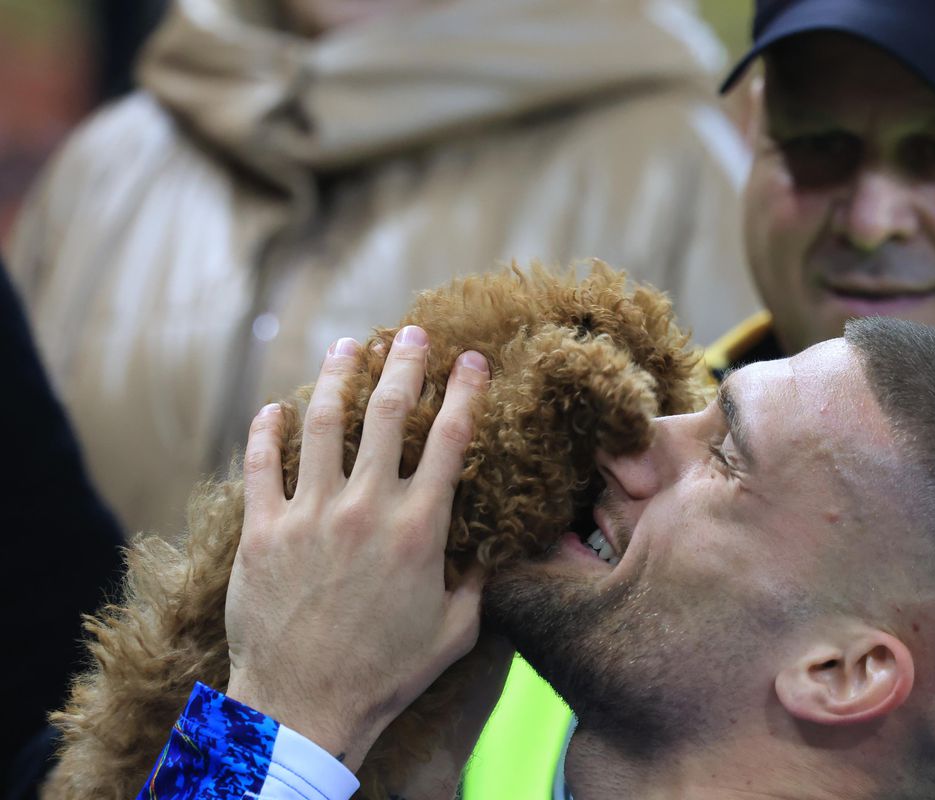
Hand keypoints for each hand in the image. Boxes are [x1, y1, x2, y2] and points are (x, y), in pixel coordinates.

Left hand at [225, 327, 489, 771]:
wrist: (307, 705)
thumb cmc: (387, 672)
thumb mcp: (455, 629)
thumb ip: (477, 580)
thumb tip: (497, 548)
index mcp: (419, 528)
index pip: (449, 439)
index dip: (464, 392)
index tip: (472, 360)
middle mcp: (365, 508)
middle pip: (388, 414)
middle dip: (405, 363)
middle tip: (412, 332)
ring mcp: (309, 514)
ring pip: (325, 423)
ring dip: (339, 377)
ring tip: (349, 346)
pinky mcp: (263, 531)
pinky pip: (261, 464)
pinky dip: (268, 429)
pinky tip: (277, 407)